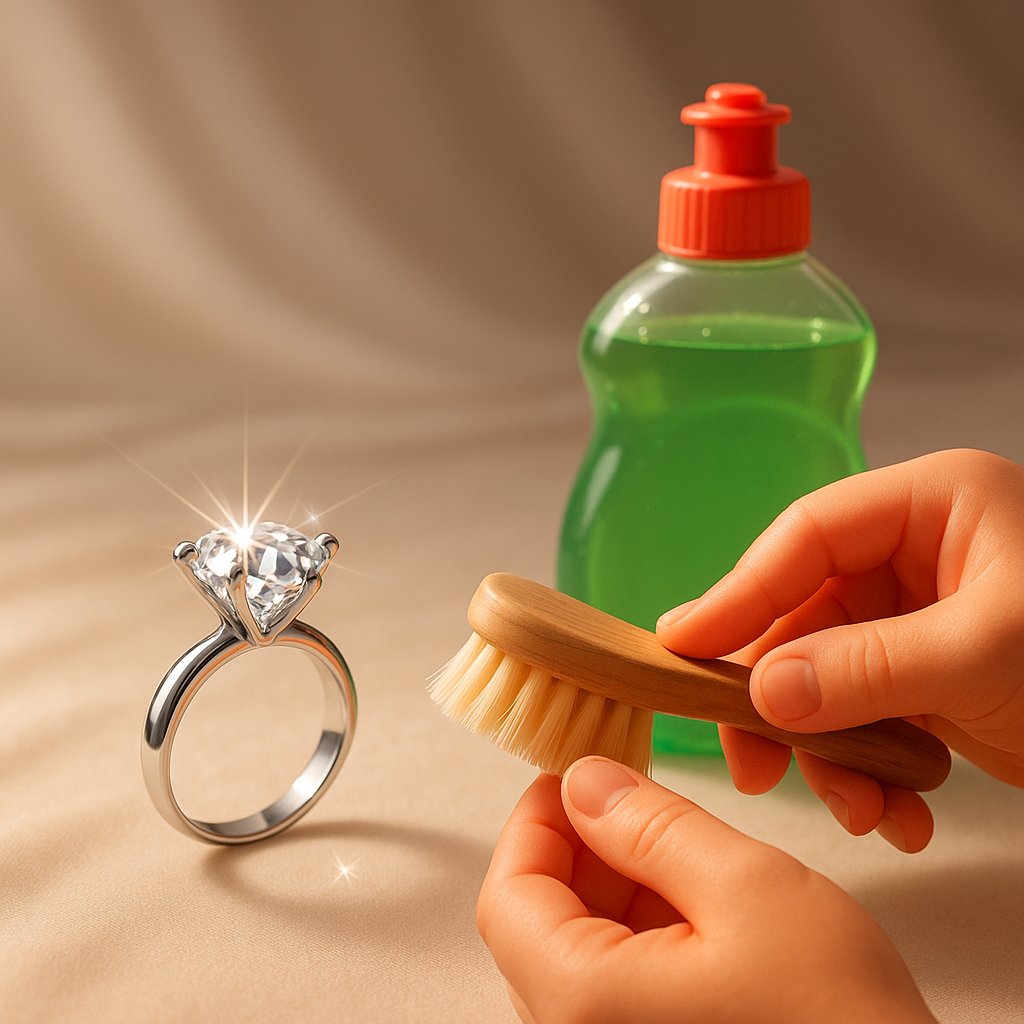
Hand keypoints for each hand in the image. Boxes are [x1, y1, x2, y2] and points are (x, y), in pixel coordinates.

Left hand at [478, 758, 935, 1023]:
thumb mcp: (746, 888)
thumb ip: (653, 825)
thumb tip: (586, 783)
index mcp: (584, 1003)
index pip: (508, 897)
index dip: (535, 823)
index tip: (568, 774)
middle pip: (539, 923)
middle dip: (581, 847)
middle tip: (629, 795)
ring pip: (579, 951)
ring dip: (614, 884)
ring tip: (674, 844)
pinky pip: (618, 986)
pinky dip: (641, 929)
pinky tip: (692, 901)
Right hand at [657, 448, 1023, 852]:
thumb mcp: (991, 652)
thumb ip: (873, 666)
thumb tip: (765, 690)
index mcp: (931, 506)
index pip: (806, 536)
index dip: (739, 591)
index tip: (682, 644)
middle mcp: (917, 555)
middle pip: (807, 616)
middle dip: (785, 699)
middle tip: (755, 762)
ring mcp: (921, 620)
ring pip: (830, 677)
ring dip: (833, 753)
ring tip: (861, 812)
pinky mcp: (931, 679)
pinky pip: (868, 717)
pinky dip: (872, 771)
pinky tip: (897, 814)